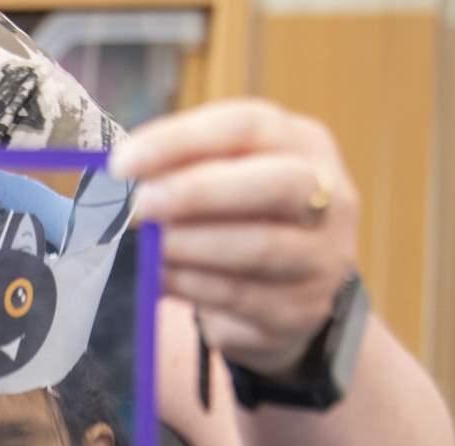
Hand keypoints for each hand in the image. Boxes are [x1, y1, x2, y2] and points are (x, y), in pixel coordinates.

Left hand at [111, 99, 358, 378]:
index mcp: (304, 145)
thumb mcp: (228, 180)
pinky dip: (192, 285)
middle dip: (198, 192)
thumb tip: (125, 170)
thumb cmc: (247, 220)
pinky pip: (241, 296)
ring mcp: (322, 257)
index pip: (247, 126)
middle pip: (274, 183)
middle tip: (142, 204)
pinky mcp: (300, 310)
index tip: (124, 161)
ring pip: (258, 246)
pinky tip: (160, 277)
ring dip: (192, 244)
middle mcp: (330, 196)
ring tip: (150, 245)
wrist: (293, 296)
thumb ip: (188, 169)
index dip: (181, 139)